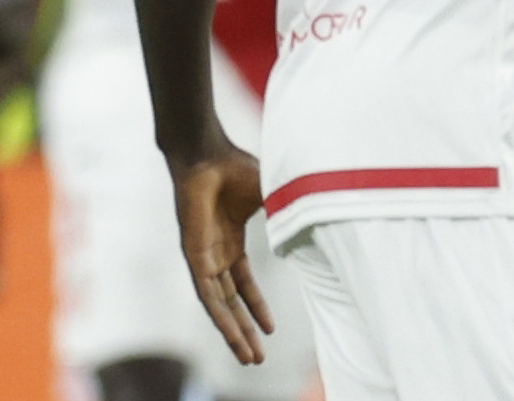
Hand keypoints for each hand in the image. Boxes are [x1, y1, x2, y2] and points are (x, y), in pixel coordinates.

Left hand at [170, 146, 274, 364]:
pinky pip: (207, 296)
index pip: (243, 283)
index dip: (257, 306)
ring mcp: (202, 258)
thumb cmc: (237, 167)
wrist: (208, 154)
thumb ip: (289, 215)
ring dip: (233, 334)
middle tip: (257, 359)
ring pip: (218, 307)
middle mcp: (214, 254)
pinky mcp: (194, 257)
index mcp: (230, 241)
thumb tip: (319, 226)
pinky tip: (232, 336)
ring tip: (250, 359)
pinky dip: (221, 318)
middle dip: (245, 330)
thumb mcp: (272, 196)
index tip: (271, 329)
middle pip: (231, 302)